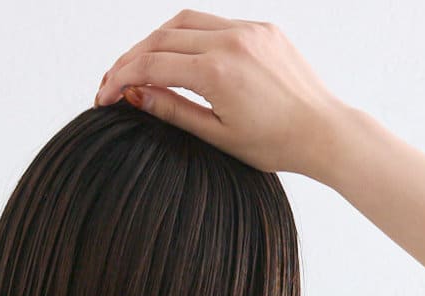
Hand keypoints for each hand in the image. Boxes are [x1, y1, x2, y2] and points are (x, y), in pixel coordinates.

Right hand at [94, 12, 343, 177]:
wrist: (322, 131)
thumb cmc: (274, 144)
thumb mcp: (216, 135)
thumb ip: (173, 110)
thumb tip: (135, 94)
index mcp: (216, 71)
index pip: (151, 65)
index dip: (120, 79)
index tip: (102, 96)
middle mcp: (230, 40)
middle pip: (161, 38)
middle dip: (131, 58)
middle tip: (112, 81)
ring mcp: (247, 29)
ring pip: (184, 22)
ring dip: (155, 41)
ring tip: (140, 67)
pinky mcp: (261, 28)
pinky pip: (213, 22)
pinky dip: (187, 36)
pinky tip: (177, 57)